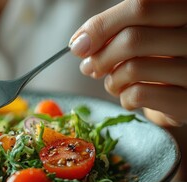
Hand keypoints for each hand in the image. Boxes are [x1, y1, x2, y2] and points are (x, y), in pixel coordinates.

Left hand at [69, 0, 186, 126]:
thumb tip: (79, 44)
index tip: (80, 44)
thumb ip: (112, 31)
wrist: (178, 94)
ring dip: (111, 81)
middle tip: (89, 67)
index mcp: (182, 10)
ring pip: (134, 68)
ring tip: (113, 83)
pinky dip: (124, 98)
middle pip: (133, 38)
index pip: (140, 6)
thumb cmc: (154, 59)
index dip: (102, 25)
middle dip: (100, 57)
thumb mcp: (137, 35)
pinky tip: (128, 97)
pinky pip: (140, 94)